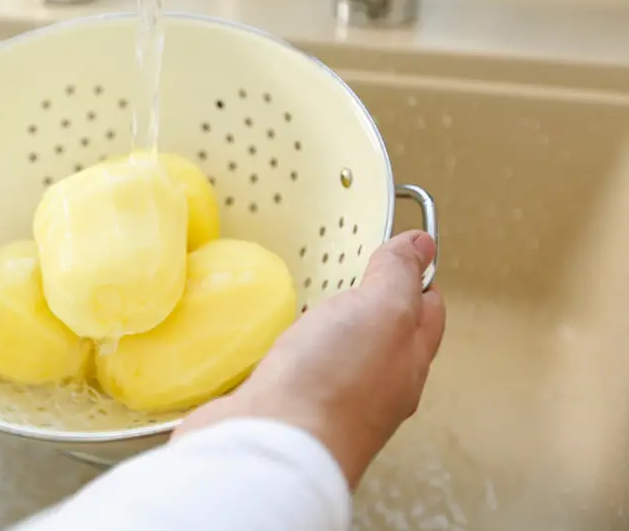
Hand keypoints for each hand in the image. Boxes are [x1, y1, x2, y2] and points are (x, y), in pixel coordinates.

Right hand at [176, 230, 444, 488]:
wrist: (271, 446)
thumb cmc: (335, 384)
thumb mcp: (382, 310)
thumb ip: (398, 275)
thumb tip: (421, 246)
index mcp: (407, 361)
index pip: (425, 310)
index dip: (416, 274)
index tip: (398, 246)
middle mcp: (371, 385)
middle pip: (376, 332)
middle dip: (363, 297)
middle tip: (347, 263)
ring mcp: (323, 396)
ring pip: (329, 349)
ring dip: (317, 322)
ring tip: (303, 291)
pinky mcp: (280, 403)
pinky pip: (287, 365)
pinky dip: (281, 345)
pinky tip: (266, 331)